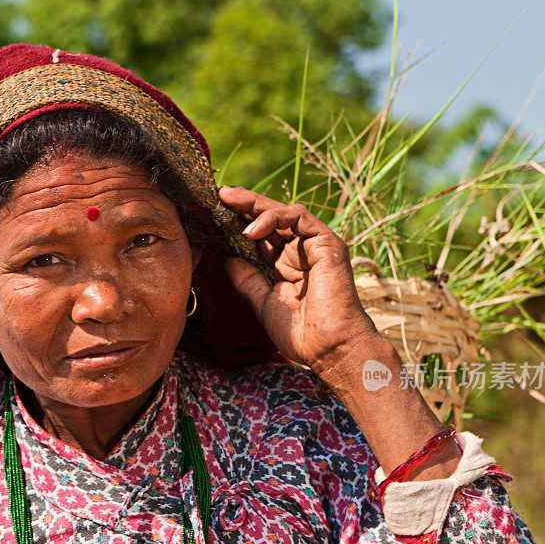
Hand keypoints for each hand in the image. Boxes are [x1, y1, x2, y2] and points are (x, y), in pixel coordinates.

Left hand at [219, 185, 378, 378]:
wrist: (329, 349)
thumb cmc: (301, 333)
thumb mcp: (262, 302)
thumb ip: (246, 279)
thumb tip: (227, 259)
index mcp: (286, 264)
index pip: (261, 235)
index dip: (239, 222)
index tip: (214, 213)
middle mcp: (301, 251)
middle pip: (270, 219)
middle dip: (244, 205)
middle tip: (219, 194)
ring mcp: (315, 246)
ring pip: (284, 213)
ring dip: (255, 206)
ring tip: (229, 203)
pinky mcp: (327, 244)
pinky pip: (300, 218)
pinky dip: (274, 218)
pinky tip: (251, 229)